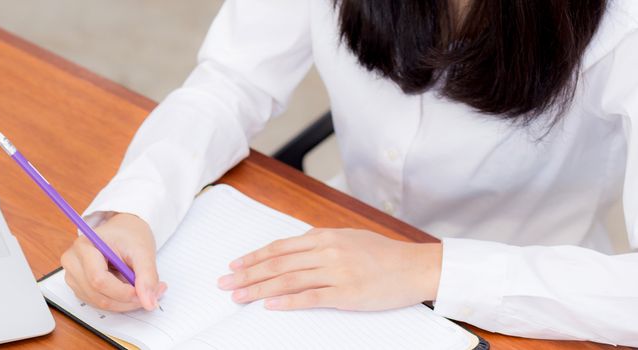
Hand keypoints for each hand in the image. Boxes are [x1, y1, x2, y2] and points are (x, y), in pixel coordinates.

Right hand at [60, 213, 165, 311]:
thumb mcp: (143, 251)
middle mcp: (73, 262)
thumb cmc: (129, 235)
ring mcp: (73, 276)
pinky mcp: (79, 287)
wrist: (123, 231)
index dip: (122, 292)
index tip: (144, 293)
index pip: (99, 279)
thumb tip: (149, 303)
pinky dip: (118, 302)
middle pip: (98, 295)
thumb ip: (147, 276)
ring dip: (124, 302)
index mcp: (84, 246)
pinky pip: (98, 303)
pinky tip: (129, 289)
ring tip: (141, 287)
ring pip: (99, 302)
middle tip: (150, 293)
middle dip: (127, 300)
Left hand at [217, 228, 440, 310]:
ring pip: (287, 279)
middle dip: (246, 274)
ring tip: (237, 296)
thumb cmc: (383, 253)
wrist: (415, 266)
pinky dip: (286, 301)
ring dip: (258, 288)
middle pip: (276, 263)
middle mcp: (326, 251)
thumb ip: (320, 242)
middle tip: (224, 283)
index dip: (253, 257)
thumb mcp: (348, 238)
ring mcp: (335, 272)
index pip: (279, 247)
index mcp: (324, 236)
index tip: (234, 265)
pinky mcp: (345, 293)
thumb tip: (293, 249)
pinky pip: (310, 297)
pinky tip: (268, 305)